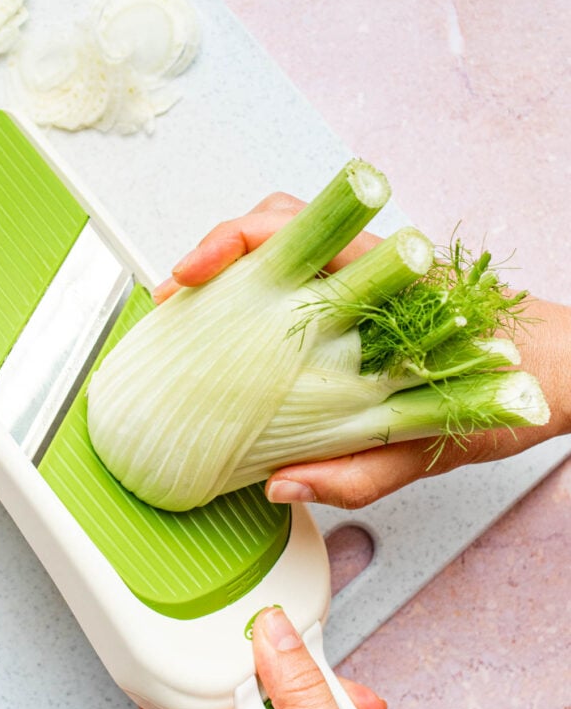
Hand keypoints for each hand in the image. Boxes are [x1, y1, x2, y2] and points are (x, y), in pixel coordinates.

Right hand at [153, 194, 570, 509]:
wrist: (567, 368)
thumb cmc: (518, 390)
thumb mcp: (437, 445)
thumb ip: (361, 470)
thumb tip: (281, 483)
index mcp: (390, 286)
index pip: (299, 234)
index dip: (234, 245)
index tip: (193, 277)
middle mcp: (376, 270)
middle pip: (278, 225)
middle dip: (217, 251)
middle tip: (176, 300)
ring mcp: (370, 281)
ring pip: (288, 250)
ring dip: (236, 273)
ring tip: (196, 317)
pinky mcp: (370, 300)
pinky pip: (305, 284)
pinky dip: (263, 297)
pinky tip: (244, 336)